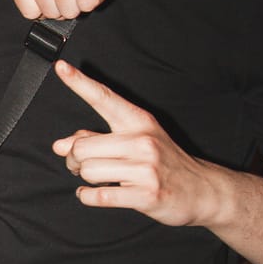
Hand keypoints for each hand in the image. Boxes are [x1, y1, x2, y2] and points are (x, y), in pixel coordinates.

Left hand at [50, 62, 220, 225]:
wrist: (202, 189)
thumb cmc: (164, 162)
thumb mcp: (136, 140)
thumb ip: (96, 138)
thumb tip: (60, 145)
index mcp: (139, 121)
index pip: (104, 98)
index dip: (80, 82)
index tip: (61, 67)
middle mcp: (142, 141)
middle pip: (82, 147)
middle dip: (74, 159)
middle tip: (80, 165)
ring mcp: (145, 168)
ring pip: (88, 171)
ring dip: (84, 179)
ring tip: (97, 179)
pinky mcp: (146, 195)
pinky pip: (99, 196)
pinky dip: (87, 197)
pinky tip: (93, 193)